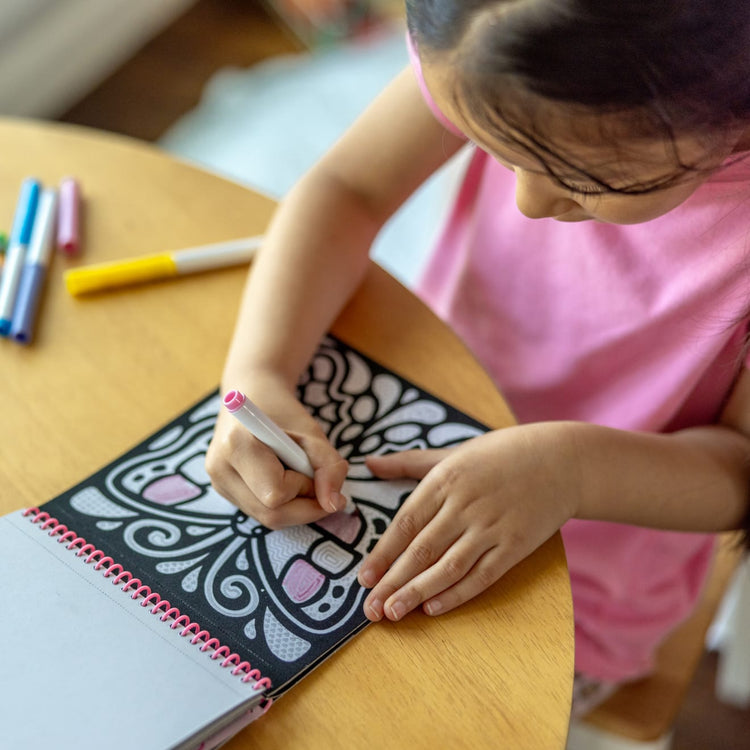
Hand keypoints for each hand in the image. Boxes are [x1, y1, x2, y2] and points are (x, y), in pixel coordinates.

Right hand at [205, 382, 348, 527]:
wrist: (252, 395)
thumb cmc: (284, 412)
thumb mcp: (313, 434)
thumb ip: (329, 467)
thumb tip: (334, 504)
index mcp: (236, 445)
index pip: (275, 493)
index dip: (304, 487)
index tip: (312, 466)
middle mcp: (219, 468)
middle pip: (271, 515)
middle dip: (304, 504)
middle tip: (315, 479)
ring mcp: (217, 483)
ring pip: (266, 519)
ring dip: (295, 505)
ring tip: (298, 475)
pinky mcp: (222, 491)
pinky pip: (260, 513)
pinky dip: (282, 504)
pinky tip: (283, 479)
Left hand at [356, 423, 578, 620]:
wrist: (561, 460)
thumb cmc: (500, 453)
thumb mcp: (452, 452)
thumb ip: (409, 462)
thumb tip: (369, 464)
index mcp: (444, 479)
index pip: (405, 523)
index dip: (383, 553)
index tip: (363, 577)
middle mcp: (464, 505)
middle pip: (421, 550)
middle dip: (392, 581)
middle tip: (370, 608)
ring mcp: (491, 527)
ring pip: (448, 567)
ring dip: (418, 592)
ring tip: (394, 613)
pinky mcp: (515, 545)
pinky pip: (482, 576)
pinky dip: (456, 594)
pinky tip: (433, 608)